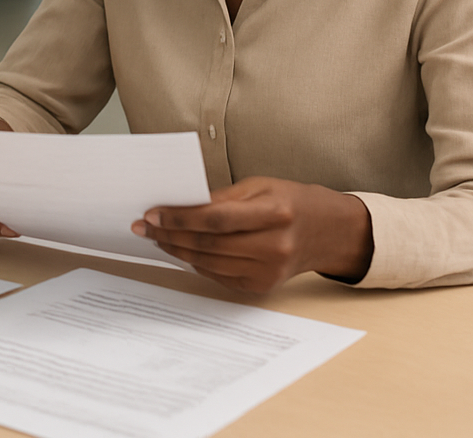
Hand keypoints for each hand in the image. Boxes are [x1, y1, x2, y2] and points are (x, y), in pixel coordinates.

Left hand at [132, 176, 373, 293]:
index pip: (216, 218)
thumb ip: (222, 197)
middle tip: (144, 227)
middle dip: (170, 235)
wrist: (328, 232)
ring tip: (157, 237)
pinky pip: (219, 275)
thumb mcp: (260, 185)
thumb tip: (181, 206)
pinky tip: (181, 250)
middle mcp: (274, 245)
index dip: (179, 218)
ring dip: (177, 250)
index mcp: (275, 212)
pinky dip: (196, 264)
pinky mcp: (262, 286)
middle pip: (208, 244)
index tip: (152, 214)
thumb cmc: (291, 201)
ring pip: (209, 262)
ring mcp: (269, 270)